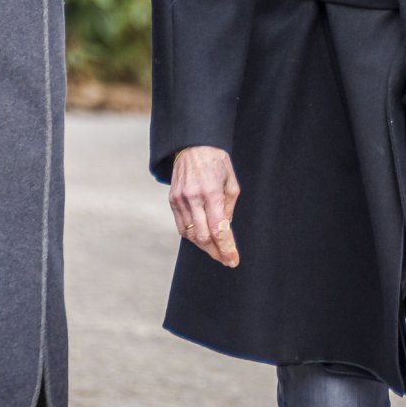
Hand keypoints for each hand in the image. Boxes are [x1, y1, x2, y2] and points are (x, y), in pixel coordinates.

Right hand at [168, 146, 240, 266]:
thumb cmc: (216, 162)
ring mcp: (180, 200)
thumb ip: (229, 206)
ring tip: (216, 252)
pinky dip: (191, 236)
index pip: (218, 229)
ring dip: (204, 247)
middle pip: (202, 237)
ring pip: (190, 235)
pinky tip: (201, 240)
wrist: (193, 146)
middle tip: (226, 260)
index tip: (233, 260)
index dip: (226, 248)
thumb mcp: (231, 181)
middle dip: (216, 252)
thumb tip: (226, 228)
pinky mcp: (172, 200)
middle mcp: (193, 198)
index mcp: (211, 192)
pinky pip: (181, 227)